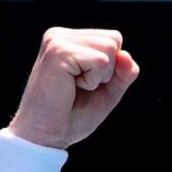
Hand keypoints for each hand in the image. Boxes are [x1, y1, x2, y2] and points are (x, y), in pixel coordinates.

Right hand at [8, 27, 139, 148]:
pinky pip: (100, 61)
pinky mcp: (58, 51)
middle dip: (107, 72)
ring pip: (110, 48)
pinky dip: (92, 81)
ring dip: (99, 76)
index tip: (84, 84)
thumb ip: (124, 72)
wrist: (46, 136)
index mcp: (69, 40)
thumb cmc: (73, 115)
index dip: (112, 68)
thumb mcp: (108, 91)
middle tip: (79, 88)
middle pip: (114, 40)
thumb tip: (126, 55)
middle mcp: (60, 35)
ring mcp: (57, 41)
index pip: (113, 39)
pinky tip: (70, 88)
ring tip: (74, 87)